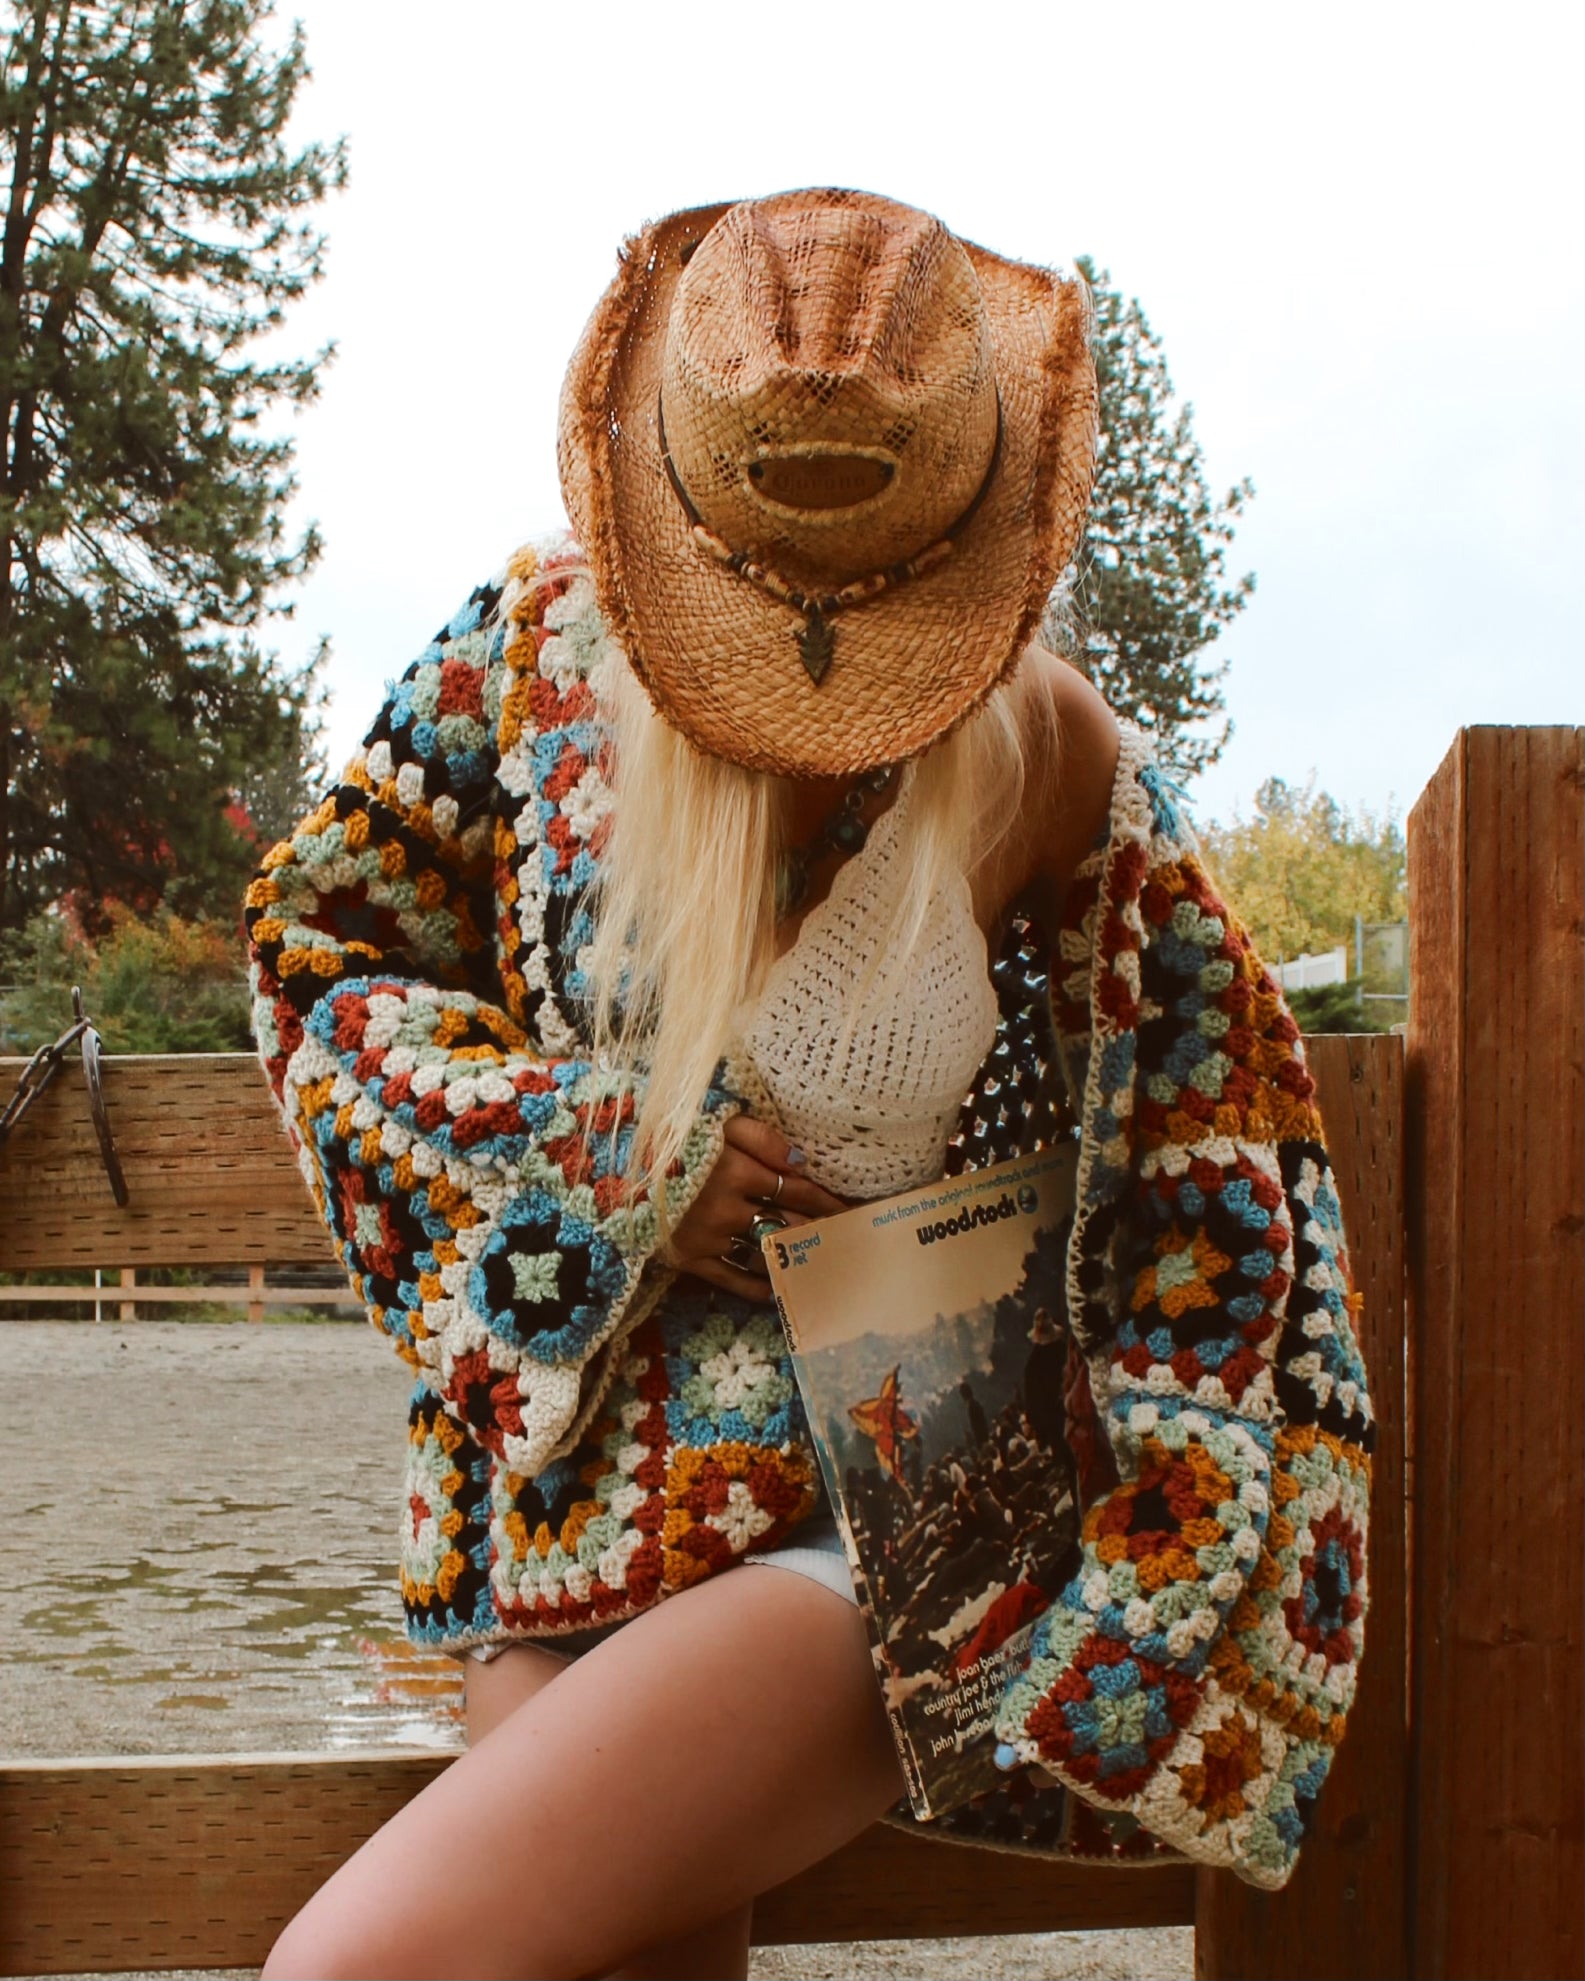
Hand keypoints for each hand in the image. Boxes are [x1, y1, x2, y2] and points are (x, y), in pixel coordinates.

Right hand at [663, 1115, 847, 1297]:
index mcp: (737, 1170)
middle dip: (821, 1233)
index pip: (798, 1190)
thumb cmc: (669, 1137)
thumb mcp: (715, 1122)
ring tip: (824, 1267)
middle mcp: (727, 1208)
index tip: (850, 1211)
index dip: (828, 1201)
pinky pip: (731, 1279)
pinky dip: (758, 1287)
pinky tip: (780, 1290)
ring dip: (795, 1261)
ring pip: (764, 1254)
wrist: (608, 1165)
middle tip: (848, 1243)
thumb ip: (761, 1136)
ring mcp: (707, 1237)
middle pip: (789, 1225)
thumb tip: (803, 1160)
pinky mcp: (688, 1258)